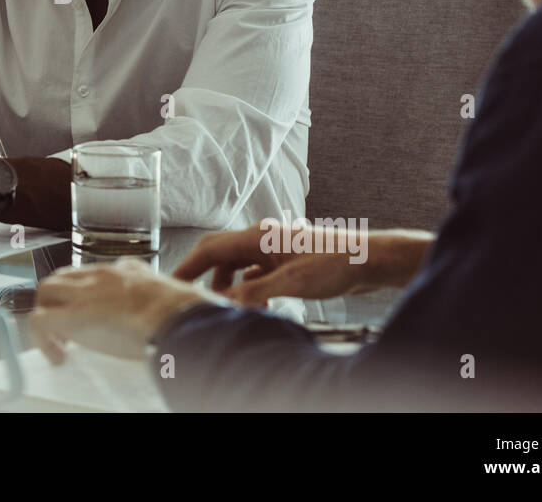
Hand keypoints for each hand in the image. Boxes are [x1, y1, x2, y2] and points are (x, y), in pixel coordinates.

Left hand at [30, 258, 217, 362]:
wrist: (177, 316)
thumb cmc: (185, 312)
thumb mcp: (176, 298)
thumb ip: (169, 302)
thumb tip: (184, 312)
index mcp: (128, 271)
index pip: (97, 272)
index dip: (89, 292)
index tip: (94, 312)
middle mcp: (101, 275)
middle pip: (65, 276)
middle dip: (61, 300)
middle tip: (69, 329)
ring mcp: (84, 292)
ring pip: (46, 290)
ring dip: (48, 314)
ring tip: (61, 343)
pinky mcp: (72, 314)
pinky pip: (39, 320)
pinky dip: (43, 339)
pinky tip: (58, 357)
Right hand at [172, 221, 380, 306]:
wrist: (369, 260)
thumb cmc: (336, 263)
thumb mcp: (291, 283)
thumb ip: (254, 293)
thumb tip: (225, 304)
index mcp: (258, 237)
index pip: (211, 250)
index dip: (188, 266)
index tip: (171, 282)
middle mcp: (262, 239)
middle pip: (220, 254)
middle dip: (204, 274)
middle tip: (190, 294)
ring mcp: (274, 248)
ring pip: (238, 264)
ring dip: (229, 284)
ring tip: (228, 305)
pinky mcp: (286, 260)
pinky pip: (255, 272)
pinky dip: (248, 286)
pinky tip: (254, 301)